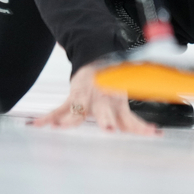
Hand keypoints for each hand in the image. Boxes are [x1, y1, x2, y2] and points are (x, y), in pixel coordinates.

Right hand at [32, 63, 159, 134]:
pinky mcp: (73, 96)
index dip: (141, 128)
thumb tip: (157, 134)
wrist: (97, 59)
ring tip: (60, 126)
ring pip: (79, 110)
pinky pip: (59, 109)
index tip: (153, 133)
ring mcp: (87, 98)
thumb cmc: (111, 87)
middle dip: (106, 121)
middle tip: (109, 129)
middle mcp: (103, 101)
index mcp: (119, 103)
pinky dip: (48, 117)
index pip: (130, 120)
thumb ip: (133, 121)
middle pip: (104, 112)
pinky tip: (37, 124)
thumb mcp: (124, 103)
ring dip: (70, 120)